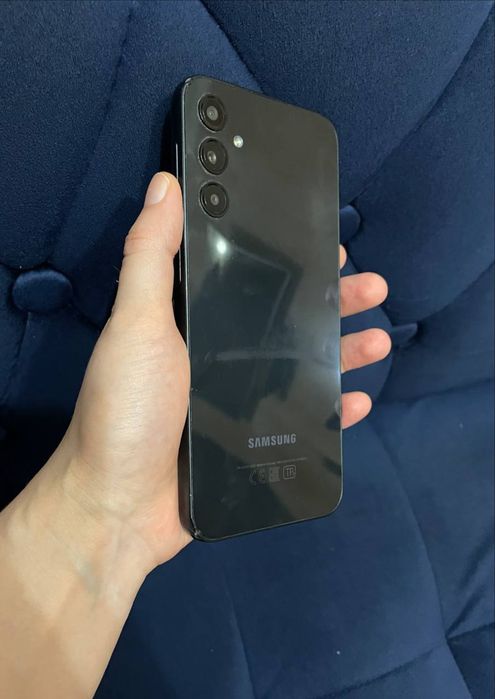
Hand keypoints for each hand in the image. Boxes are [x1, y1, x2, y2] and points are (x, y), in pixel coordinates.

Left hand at [57, 172, 389, 568]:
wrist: (119, 507)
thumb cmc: (124, 409)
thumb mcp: (136, 324)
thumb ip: (149, 255)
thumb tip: (163, 184)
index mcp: (194, 323)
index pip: (253, 282)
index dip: (292, 262)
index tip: (328, 244)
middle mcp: (221, 357)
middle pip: (289, 323)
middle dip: (333, 303)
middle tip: (371, 286)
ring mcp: (241, 401)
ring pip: (306, 368)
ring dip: (345, 351)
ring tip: (378, 338)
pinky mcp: (254, 443)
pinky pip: (307, 421)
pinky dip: (336, 411)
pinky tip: (361, 399)